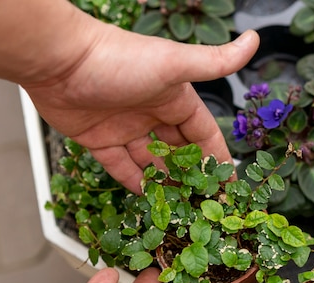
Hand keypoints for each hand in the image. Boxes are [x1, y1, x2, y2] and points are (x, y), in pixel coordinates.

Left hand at [22, 23, 258, 192]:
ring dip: (164, 183)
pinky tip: (147, 200)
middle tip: (204, 205)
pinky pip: (120, 167)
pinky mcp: (98, 140)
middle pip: (178, 152)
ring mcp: (125, 128)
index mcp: (174, 99)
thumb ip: (215, 61)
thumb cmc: (119, 59)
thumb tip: (255, 40)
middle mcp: (152, 114)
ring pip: (151, 163)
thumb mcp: (174, 64)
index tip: (228, 184)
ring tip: (179, 209)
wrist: (58, 60)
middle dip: (191, 176)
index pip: (203, 133)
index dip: (216, 157)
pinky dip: (133, 182)